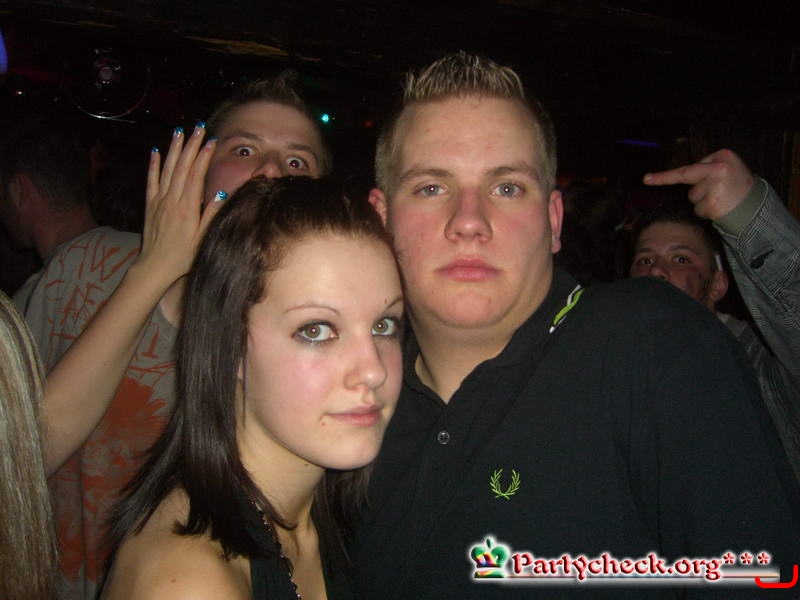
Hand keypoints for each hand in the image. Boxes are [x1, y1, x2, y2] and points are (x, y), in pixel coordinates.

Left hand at [136, 123, 223, 282]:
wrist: (155, 266)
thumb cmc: (183, 256)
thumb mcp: (203, 238)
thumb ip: (212, 215)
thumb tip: (222, 192)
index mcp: (187, 208)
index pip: (196, 174)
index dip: (203, 156)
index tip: (211, 141)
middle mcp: (171, 200)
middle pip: (182, 166)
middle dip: (191, 145)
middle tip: (199, 127)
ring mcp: (159, 200)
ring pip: (166, 169)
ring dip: (174, 148)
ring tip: (179, 131)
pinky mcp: (150, 204)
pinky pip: (151, 180)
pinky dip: (153, 164)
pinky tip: (155, 151)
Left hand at [643, 149, 754, 220]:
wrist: (757, 205)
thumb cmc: (738, 187)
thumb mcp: (726, 169)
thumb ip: (705, 169)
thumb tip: (679, 174)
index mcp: (722, 155)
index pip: (687, 168)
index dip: (665, 176)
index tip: (645, 180)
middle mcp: (718, 168)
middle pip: (690, 183)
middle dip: (697, 192)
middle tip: (709, 195)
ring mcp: (716, 186)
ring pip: (693, 198)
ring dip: (704, 202)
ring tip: (723, 200)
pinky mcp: (715, 203)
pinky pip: (699, 210)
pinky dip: (707, 212)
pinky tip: (722, 209)